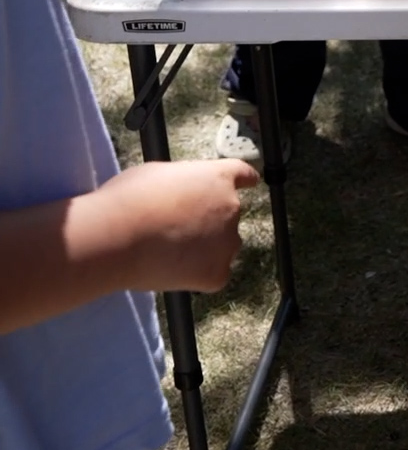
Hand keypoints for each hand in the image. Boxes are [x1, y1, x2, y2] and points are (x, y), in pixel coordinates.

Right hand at [92, 159, 257, 292]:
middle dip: (209, 221)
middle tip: (174, 229)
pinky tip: (172, 272)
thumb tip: (183, 191)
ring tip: (167, 252)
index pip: (242, 174)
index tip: (250, 182)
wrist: (115, 237)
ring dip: (205, 248)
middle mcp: (232, 208)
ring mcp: (228, 243)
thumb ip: (182, 182)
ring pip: (223, 246)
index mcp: (218, 178)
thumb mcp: (157, 173)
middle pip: (228, 215)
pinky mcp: (218, 273)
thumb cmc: (128, 200)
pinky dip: (198, 275)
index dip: (244, 180)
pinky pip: (214, 274)